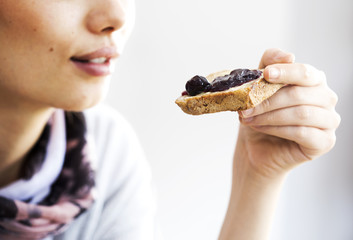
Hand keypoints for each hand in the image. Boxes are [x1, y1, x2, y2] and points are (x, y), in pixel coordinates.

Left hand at [236, 48, 339, 177]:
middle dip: (268, 101)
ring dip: (269, 116)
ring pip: (301, 113)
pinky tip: (260, 127)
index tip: (266, 74)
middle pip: (300, 94)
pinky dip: (277, 129)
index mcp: (314, 81)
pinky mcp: (325, 142)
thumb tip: (289, 55)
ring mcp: (329, 121)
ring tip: (248, 118)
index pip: (305, 72)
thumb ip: (269, 65)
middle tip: (245, 107)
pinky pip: (302, 132)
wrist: (256, 147)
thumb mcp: (259, 87)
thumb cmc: (261, 115)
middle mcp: (326, 98)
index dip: (286, 71)